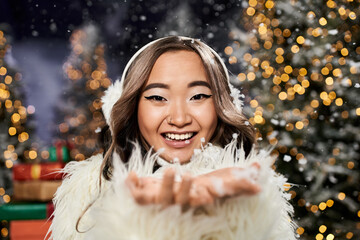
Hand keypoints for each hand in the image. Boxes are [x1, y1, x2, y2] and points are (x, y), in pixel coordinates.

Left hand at [125, 163, 260, 206]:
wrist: (186, 186)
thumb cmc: (208, 184)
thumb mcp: (227, 179)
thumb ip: (242, 178)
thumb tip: (259, 171)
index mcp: (198, 197)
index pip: (200, 199)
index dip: (200, 194)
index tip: (203, 185)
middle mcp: (181, 200)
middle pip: (179, 201)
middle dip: (180, 190)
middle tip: (184, 173)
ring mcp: (165, 198)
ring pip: (159, 199)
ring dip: (159, 187)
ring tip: (163, 170)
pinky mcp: (151, 193)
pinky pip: (139, 196)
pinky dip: (133, 188)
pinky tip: (130, 175)